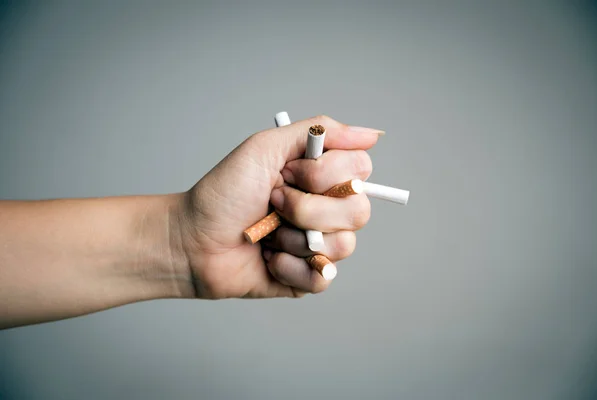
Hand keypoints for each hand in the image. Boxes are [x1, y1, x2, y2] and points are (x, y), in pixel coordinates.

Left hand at [178, 115, 382, 298]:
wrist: (192, 240)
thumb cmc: (224, 192)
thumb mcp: (265, 147)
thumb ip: (317, 131)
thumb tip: (371, 134)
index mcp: (321, 177)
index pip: (361, 170)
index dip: (326, 174)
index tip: (288, 173)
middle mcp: (326, 209)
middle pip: (359, 212)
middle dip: (308, 207)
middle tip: (274, 202)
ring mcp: (319, 245)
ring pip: (344, 246)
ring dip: (294, 238)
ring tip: (268, 234)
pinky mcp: (308, 277)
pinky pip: (322, 277)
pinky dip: (290, 268)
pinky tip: (268, 259)